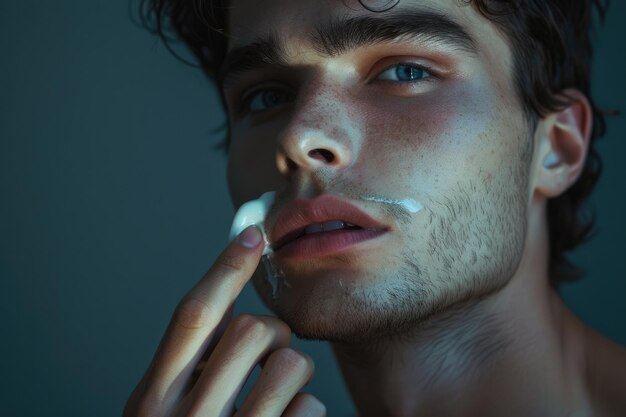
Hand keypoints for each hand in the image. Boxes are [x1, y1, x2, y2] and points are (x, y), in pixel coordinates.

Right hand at [123, 226, 325, 416]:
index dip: (224, 269)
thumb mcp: (167, 412)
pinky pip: (310, 409)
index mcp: (151, 400)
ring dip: (293, 374)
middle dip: (272, 333)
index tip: (253, 234)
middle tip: (269, 351)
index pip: (192, 317)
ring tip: (276, 396)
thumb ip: (190, 368)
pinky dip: (307, 411)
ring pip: (289, 365)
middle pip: (250, 332)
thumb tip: (233, 313)